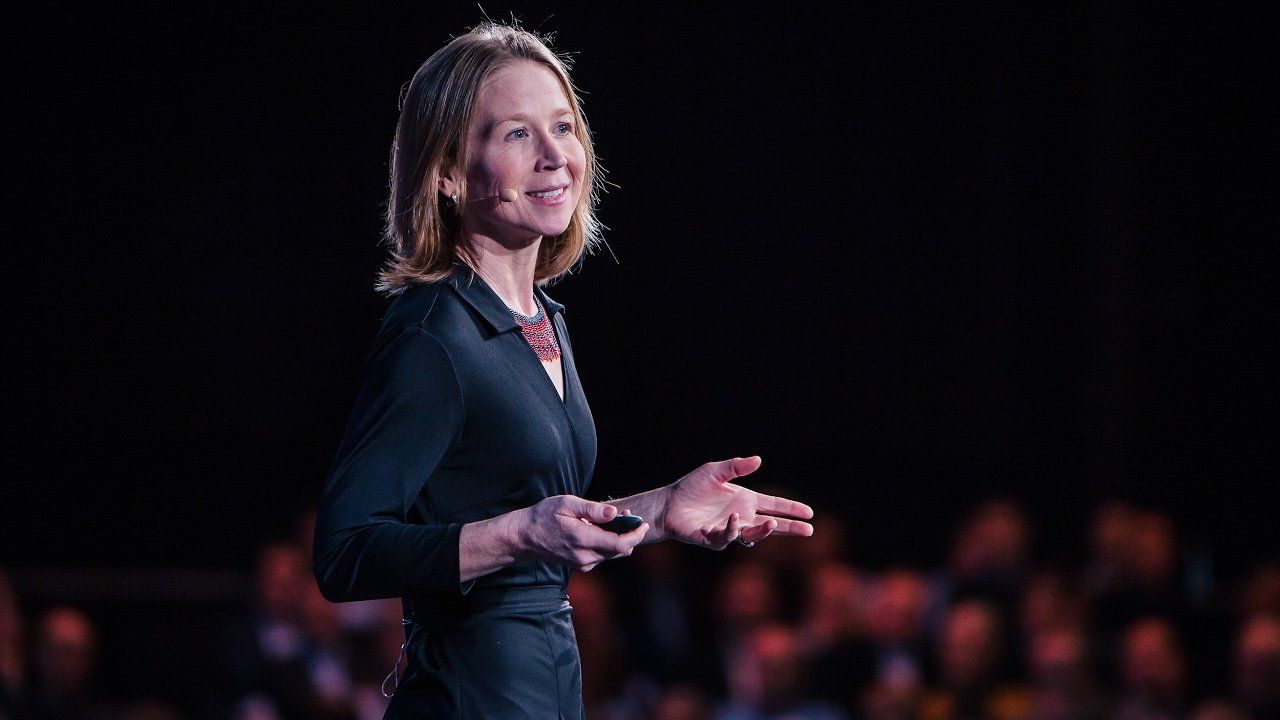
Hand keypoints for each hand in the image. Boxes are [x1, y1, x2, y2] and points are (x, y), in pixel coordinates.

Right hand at [516, 495, 648, 571]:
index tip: (643, 523)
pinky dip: (608, 544)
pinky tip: (601, 530)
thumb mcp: (567, 504)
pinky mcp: (581, 565)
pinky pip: (603, 556)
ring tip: (613, 520)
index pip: (620, 544)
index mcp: (583, 539)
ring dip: (618, 538)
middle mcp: (585, 556)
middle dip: (629, 534)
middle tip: (628, 515)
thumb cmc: (544, 516)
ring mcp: (583, 564)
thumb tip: (615, 513)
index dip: (636, 535)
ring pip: (612, 554)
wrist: (525, 537)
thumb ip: (592, 509)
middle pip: (620, 551)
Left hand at [660, 456, 813, 549]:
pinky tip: (735, 519)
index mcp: (745, 500)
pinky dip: (733, 529)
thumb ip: (736, 467)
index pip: (774, 504)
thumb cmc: (691, 487)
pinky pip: (728, 537)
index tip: (809, 513)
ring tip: (771, 523)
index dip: (791, 509)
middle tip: (808, 530)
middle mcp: (741, 516)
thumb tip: (759, 460)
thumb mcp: (715, 471)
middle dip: (789, 527)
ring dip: (763, 530)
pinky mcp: (714, 539)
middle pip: (771, 524)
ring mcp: (729, 529)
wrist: (669, 503)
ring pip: (752, 535)